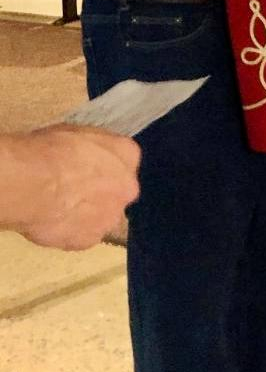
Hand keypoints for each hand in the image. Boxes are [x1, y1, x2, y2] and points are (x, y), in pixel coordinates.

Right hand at [7, 127, 140, 250]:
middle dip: (98, 193)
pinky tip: (51, 222)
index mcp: (127, 153)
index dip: (100, 166)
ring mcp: (110, 217)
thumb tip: (86, 156)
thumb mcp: (76, 132)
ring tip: (57, 209)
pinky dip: (68, 231)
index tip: (82, 169)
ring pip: (100, 217)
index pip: (122, 160)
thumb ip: (92, 149)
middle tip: (70, 191)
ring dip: (85, 215)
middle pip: (116, 192)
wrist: (32, 183)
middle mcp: (127, 188)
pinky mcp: (90, 239)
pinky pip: (81, 236)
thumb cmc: (49, 151)